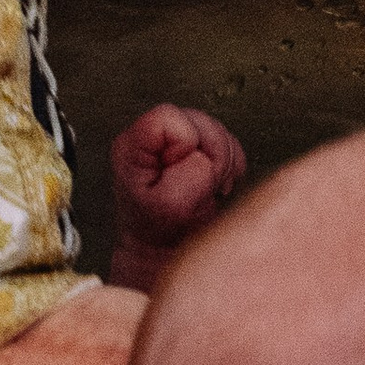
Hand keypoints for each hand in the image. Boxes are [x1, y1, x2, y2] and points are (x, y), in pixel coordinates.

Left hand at [107, 104, 247, 291]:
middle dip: (211, 155)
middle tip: (201, 187)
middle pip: (199, 120)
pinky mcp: (196, 146)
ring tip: (208, 189)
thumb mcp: (170, 206)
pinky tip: (217, 185)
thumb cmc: (159, 229)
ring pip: (217, 129)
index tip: (180, 175)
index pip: (169, 116)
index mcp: (133, 144)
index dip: (186, 144)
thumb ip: (190, 173)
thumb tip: (206, 156)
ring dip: (223, 162)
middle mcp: (150, 134)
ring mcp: (174, 139)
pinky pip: (229, 142)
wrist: (163, 248)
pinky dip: (231, 165)